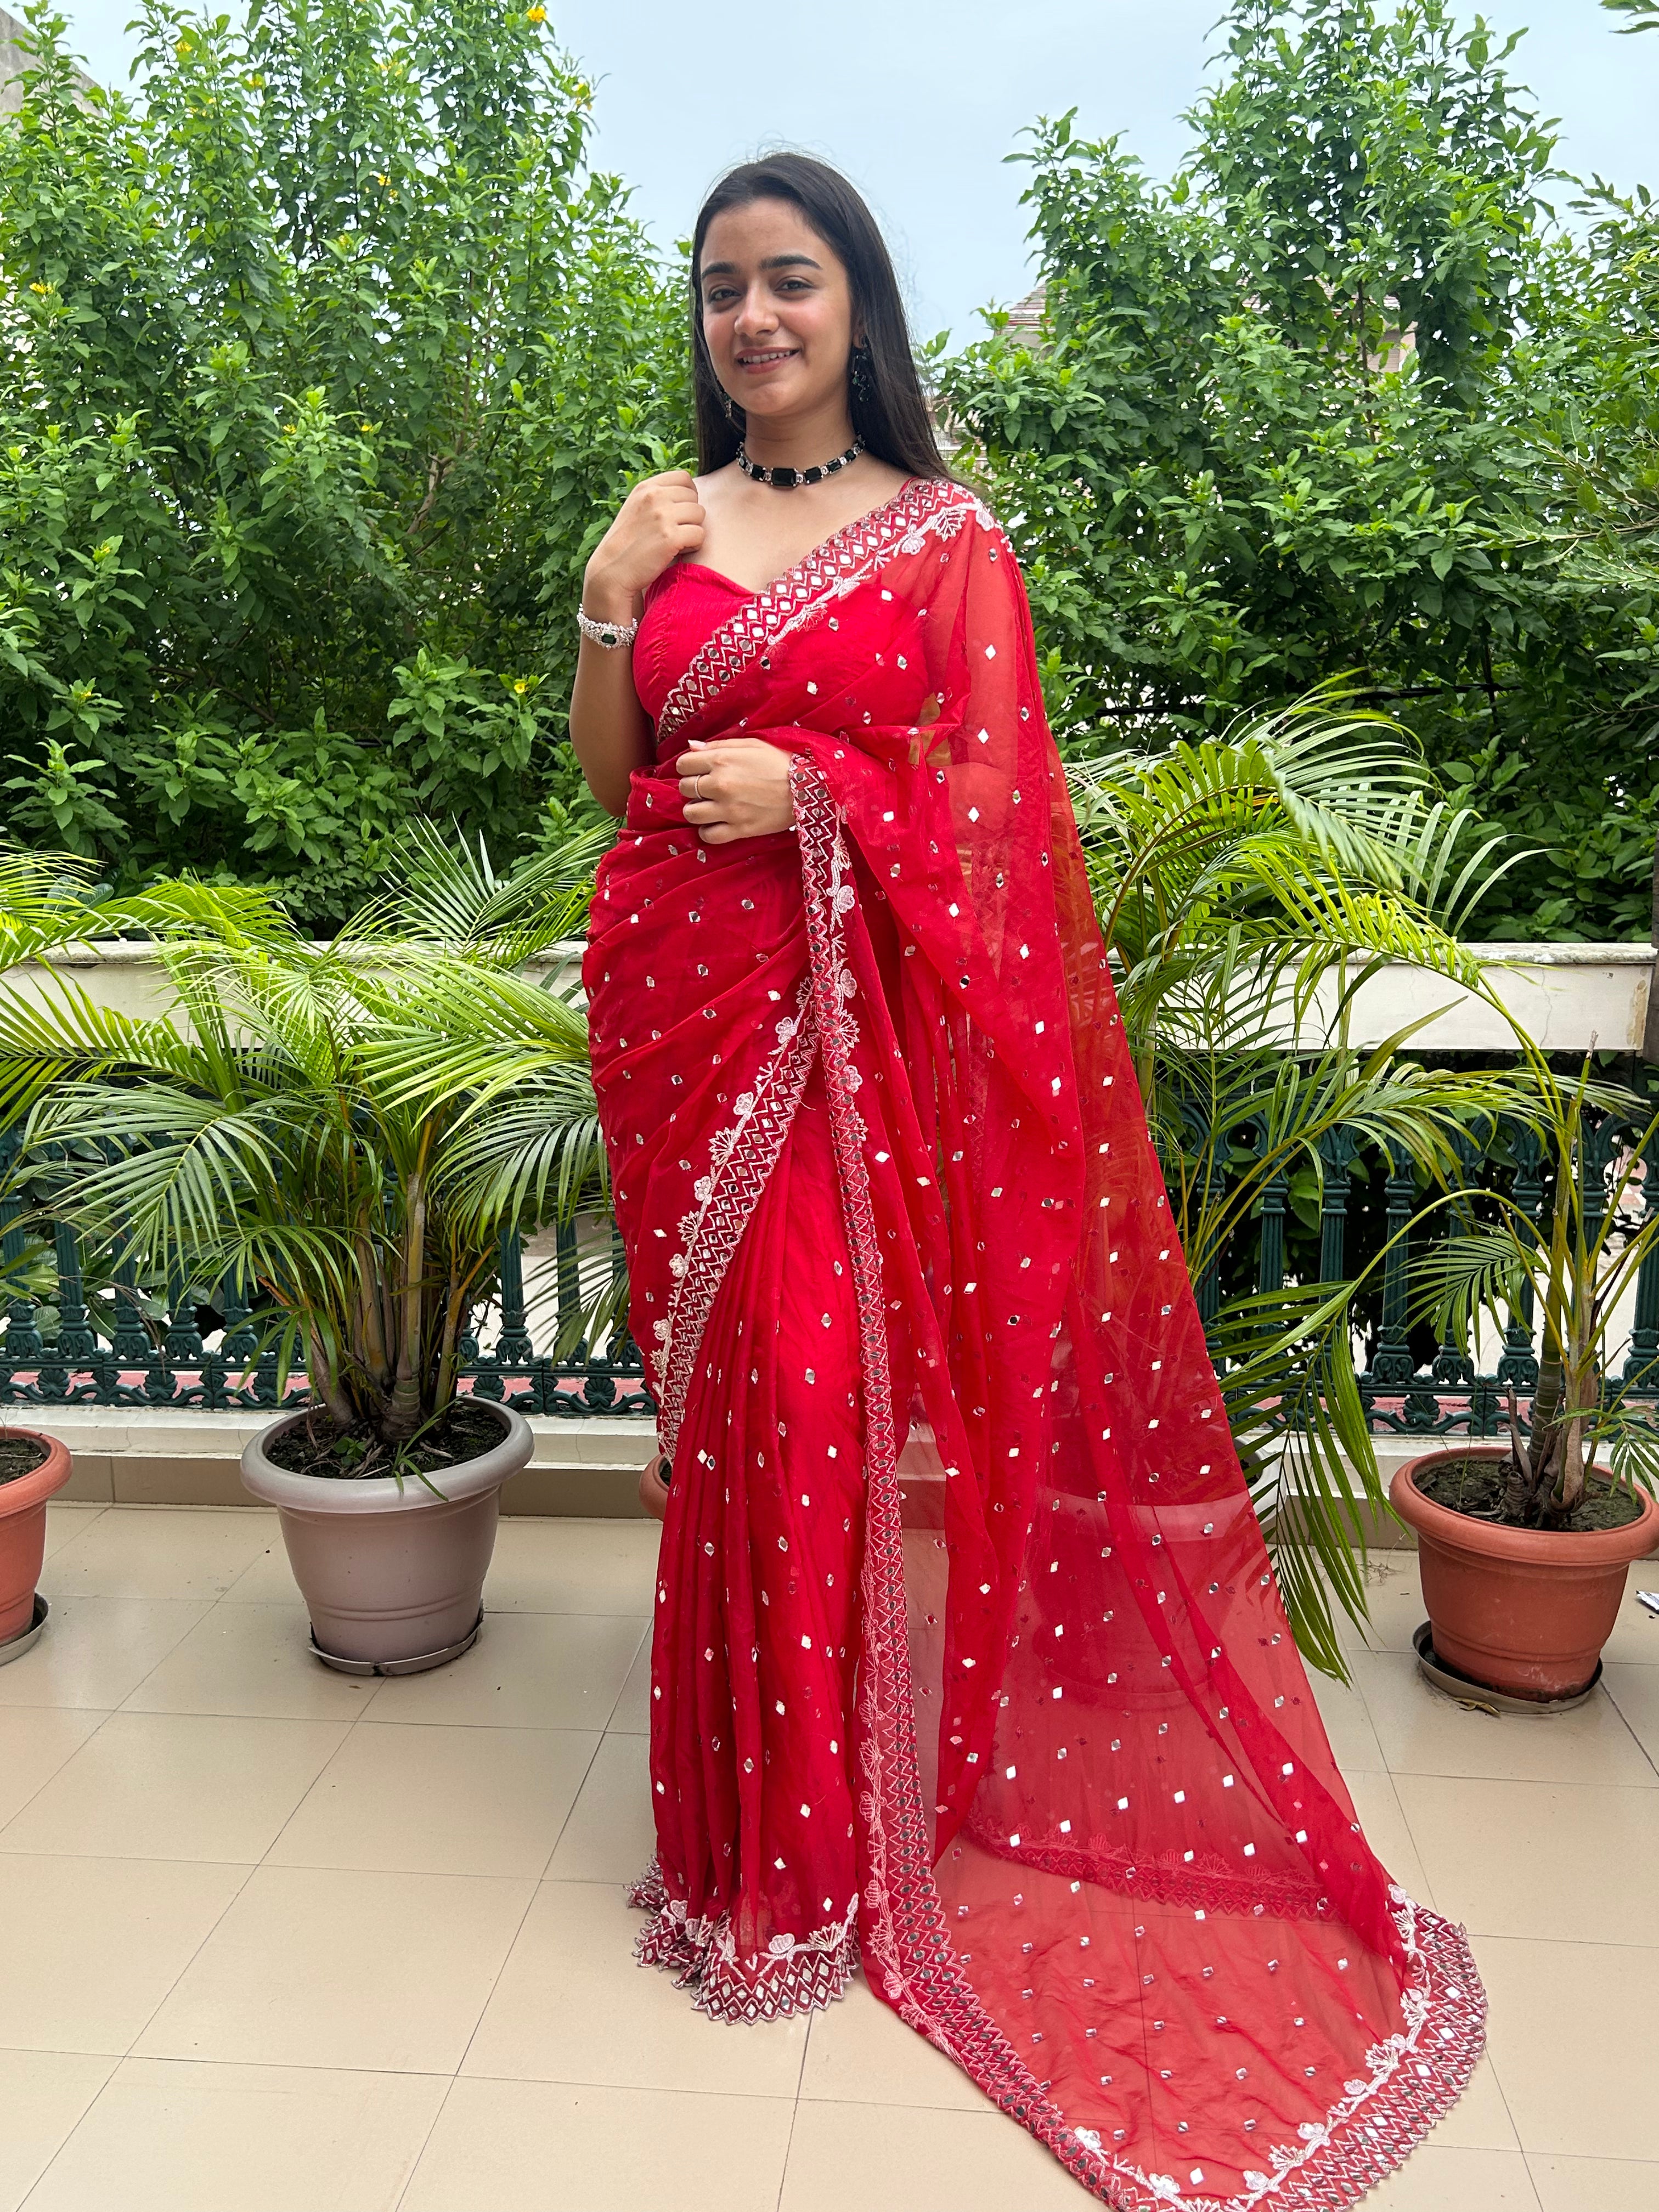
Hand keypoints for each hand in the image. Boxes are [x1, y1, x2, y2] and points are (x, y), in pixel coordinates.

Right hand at [584, 470, 704, 613]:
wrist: (612, 571)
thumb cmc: (628, 543)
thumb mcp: (637, 508)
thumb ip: (657, 497)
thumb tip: (689, 490)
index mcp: (646, 487)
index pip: (684, 478)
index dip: (688, 495)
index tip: (680, 512)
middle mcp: (654, 497)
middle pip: (694, 498)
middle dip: (690, 516)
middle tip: (675, 532)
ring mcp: (663, 516)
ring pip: (700, 515)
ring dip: (693, 530)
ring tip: (675, 542)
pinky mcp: (671, 537)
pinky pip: (700, 535)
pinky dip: (693, 546)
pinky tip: (677, 551)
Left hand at [676, 739, 795, 843]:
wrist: (809, 788)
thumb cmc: (780, 762)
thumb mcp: (751, 745)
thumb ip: (719, 745)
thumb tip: (691, 746)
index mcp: (721, 760)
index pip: (683, 764)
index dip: (689, 767)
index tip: (699, 770)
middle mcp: (720, 785)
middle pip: (684, 788)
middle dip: (692, 787)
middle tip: (707, 788)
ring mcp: (728, 810)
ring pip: (691, 814)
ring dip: (697, 810)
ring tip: (709, 807)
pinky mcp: (739, 829)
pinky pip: (708, 835)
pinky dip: (708, 831)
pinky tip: (716, 824)